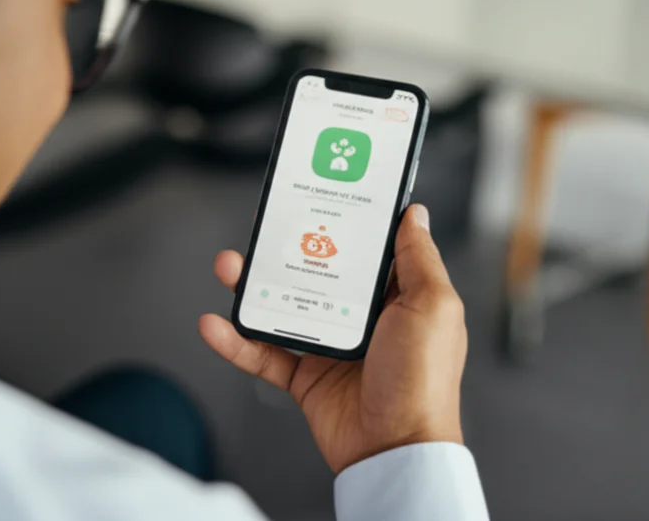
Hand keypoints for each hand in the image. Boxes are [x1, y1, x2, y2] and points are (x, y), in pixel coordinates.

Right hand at [199, 205, 466, 473]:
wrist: (394, 450)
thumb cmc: (423, 382)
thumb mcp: (433, 308)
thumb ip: (419, 259)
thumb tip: (416, 214)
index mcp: (395, 298)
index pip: (364, 250)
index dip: (341, 223)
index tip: (317, 197)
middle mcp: (361, 318)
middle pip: (314, 272)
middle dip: (284, 250)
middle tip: (261, 228)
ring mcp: (329, 347)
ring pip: (281, 306)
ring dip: (250, 287)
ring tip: (227, 267)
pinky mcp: (304, 377)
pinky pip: (263, 353)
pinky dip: (236, 341)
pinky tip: (215, 325)